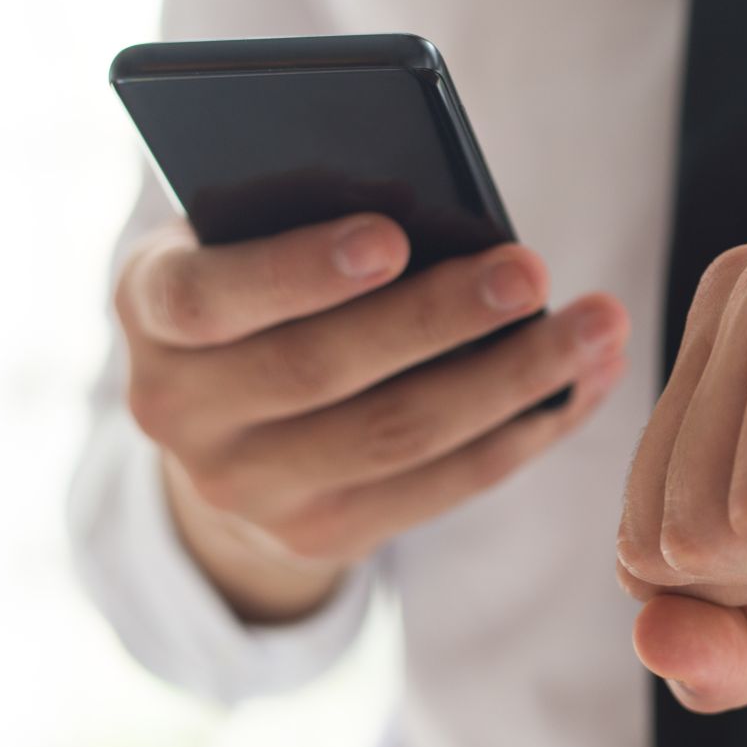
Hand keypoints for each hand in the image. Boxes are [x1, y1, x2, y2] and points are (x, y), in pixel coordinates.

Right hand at [117, 214, 628, 620]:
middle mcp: (180, 412)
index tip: (392, 237)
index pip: (208, 298)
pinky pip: (440, 486)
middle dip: (440, 319)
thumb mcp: (249, 232)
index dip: (298, 271)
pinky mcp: (319, 535)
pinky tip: (585, 383)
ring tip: (595, 326)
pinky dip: (524, 433)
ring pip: (397, 437)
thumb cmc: (265, 281)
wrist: (227, 419)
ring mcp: (247, 489)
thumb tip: (449, 211)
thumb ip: (309, 211)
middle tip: (530, 270)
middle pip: (323, 371)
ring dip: (512, 379)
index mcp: (150, 310)